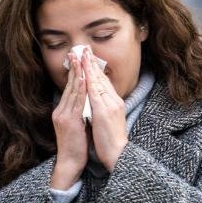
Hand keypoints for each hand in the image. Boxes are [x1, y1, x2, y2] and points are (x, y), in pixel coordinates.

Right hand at [51, 51, 89, 188]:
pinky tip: (83, 79)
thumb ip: (79, 112)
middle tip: (77, 51)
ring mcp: (64, 115)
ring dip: (77, 73)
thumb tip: (86, 102)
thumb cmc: (76, 146)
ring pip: (72, 90)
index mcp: (63, 110)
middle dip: (74, 67)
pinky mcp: (69, 121)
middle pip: (69, 85)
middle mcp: (61, 110)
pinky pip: (76, 102)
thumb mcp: (77, 125)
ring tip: (80, 59)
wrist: (70, 162)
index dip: (75, 72)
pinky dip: (80, 89)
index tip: (79, 58)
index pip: (70, 88)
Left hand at [85, 52, 126, 170]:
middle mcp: (114, 101)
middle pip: (102, 78)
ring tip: (83, 54)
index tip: (89, 57)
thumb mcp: (108, 121)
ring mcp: (110, 105)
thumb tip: (95, 103)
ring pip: (98, 82)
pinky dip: (90, 81)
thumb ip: (102, 109)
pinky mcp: (105, 111)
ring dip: (90, 67)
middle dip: (92, 62)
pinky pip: (95, 93)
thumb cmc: (112, 141)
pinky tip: (84, 72)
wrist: (119, 154)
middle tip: (85, 48)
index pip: (104, 82)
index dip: (96, 69)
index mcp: (115, 103)